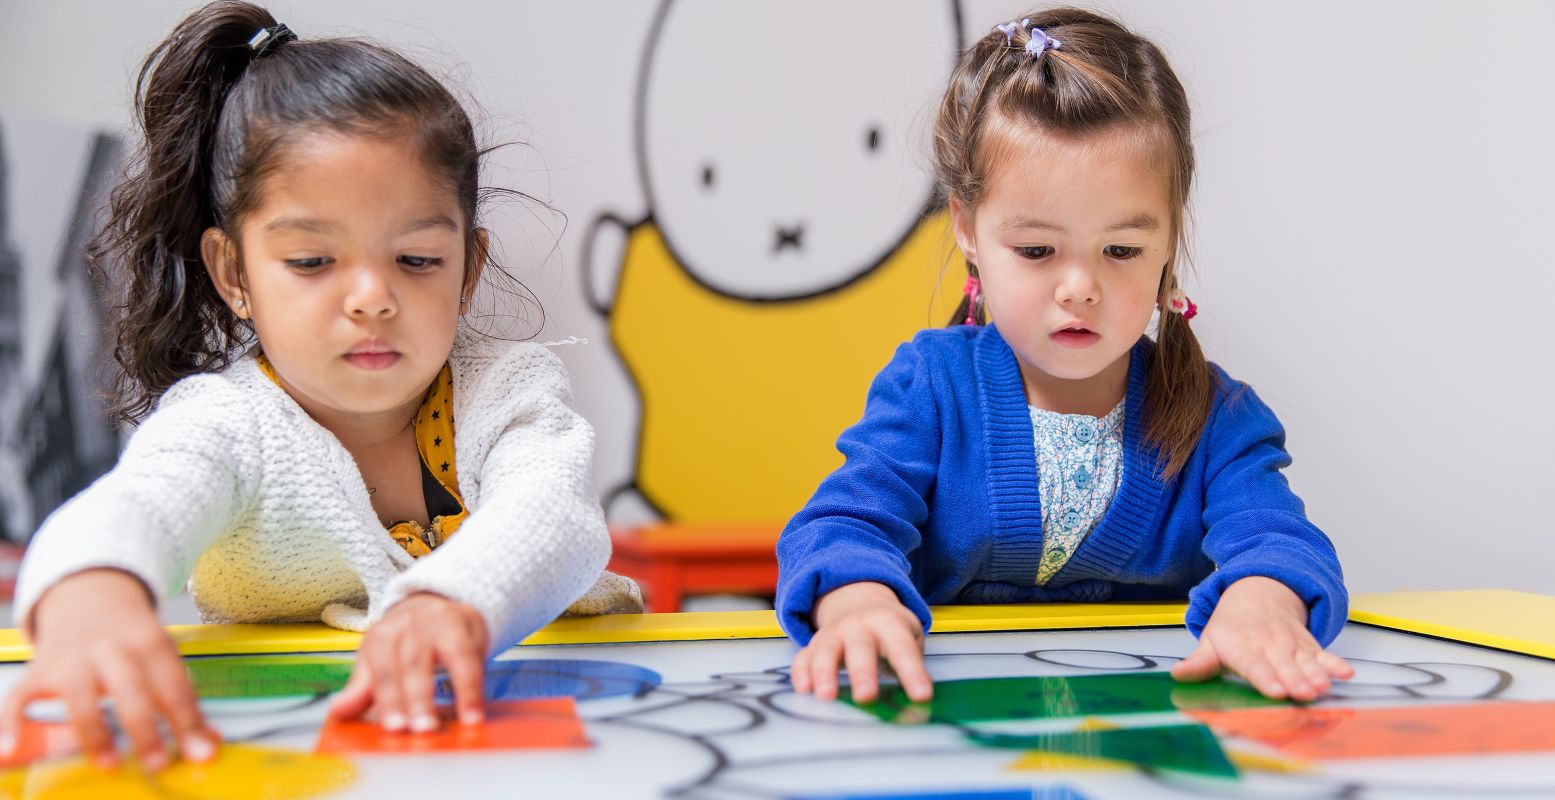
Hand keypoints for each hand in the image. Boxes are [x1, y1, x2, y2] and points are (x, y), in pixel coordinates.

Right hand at [0, 569, 217, 770]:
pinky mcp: (40, 671)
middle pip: (130, 690)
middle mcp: (111, 648)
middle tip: (159, 762)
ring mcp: (72, 659)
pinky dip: (11, 723)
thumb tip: (207, 744)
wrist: (92, 595)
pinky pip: (20, 698)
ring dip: (95, 734)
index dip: (188, 721)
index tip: (201, 752)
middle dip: (145, 729)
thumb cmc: (133, 635)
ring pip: (80, 698)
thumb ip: (182, 698)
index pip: (173, 685)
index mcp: (150, 641)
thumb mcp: (164, 656)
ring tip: (110, 763)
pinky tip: (12, 749)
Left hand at [328, 592, 488, 731]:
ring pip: (444, 658)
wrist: (438, 603)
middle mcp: (410, 626)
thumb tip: (338, 711)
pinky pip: (471, 660)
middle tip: (419, 729)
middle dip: (414, 699)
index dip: (388, 698)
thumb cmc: (405, 640)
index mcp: (382, 636)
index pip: (382, 668)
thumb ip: (362, 689)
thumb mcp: (378, 660)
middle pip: (411, 663)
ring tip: (444, 725)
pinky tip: (473, 713)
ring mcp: (440, 624)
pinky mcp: (467, 626)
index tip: (394, 727)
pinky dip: (472, 689)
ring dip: (449, 693)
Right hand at [790, 582, 931, 703]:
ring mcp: (834, 634)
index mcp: (888, 623)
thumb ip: (914, 666)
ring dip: (825, 673)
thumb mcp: (908, 637)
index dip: (913, 672)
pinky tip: (804, 689)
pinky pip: (804, 658)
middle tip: (866, 697)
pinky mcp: (815, 646)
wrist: (858, 600)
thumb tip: (921, 702)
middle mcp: (859, 626)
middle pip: (860, 647)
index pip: (902, 649)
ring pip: (826, 651)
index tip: (922, 696)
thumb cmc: (888, 629)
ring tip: (827, 696)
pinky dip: (802, 673)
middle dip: (863, 672)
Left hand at [1171, 576, 1353, 700]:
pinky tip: (1346, 673)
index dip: (1266, 679)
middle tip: (1303, 695)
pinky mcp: (1309, 647)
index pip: (1255, 666)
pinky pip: (1323, 655)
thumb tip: (1178, 674)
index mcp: (1243, 648)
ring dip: (1316, 675)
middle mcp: (1270, 647)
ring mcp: (1292, 646)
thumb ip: (1199, 662)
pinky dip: (1335, 663)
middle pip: (1284, 667)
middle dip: (1294, 681)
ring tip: (1323, 688)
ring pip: (1306, 662)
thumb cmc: (1232, 626)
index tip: (1275, 691)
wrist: (1259, 593)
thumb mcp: (1210, 640)